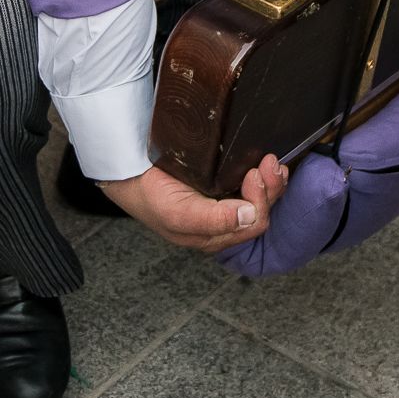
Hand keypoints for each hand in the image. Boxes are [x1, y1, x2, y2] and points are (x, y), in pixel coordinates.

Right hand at [101, 154, 288, 251]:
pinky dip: (263, 175)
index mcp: (214, 235)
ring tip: (271, 161)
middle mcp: (223, 223)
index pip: (254, 224)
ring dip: (271, 180)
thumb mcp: (177, 213)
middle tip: (269, 162)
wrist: (127, 174)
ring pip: (261, 198)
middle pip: (262, 211)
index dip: (261, 200)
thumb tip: (250, 217)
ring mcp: (224, 203)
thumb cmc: (149, 196)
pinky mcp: (221, 185)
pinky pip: (251, 186)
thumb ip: (212, 219)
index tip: (253, 173)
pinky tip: (264, 163)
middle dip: (271, 187)